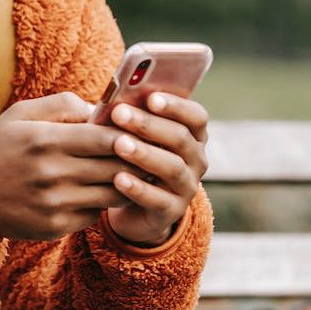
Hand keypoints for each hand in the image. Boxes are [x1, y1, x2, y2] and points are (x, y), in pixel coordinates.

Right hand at [0, 92, 126, 240]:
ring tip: (130, 172)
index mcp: (44, 140)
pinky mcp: (55, 226)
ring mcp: (54, 203)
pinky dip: (101, 202)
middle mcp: (51, 173)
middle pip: (115, 167)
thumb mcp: (21, 114)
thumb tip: (102, 109)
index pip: (105, 138)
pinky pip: (95, 214)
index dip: (128, 135)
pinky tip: (98, 192)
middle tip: (145, 152)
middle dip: (135, 159)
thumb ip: (63, 104)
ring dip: (125, 183)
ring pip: (112, 194)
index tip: (137, 132)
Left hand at [102, 93, 209, 246]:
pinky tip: (118, 179)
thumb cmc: (133, 159)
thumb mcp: (136, 137)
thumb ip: (132, 118)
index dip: (176, 106)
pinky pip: (158, 200)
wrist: (133, 206)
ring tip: (119, 144)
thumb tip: (114, 99)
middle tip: (119, 114)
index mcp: (192, 136)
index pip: (196, 116)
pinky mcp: (171, 211)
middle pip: (180, 138)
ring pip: (172, 168)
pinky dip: (138, 188)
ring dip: (144, 154)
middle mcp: (196, 160)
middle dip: (148, 124)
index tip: (151, 97)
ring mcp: (186, 187)